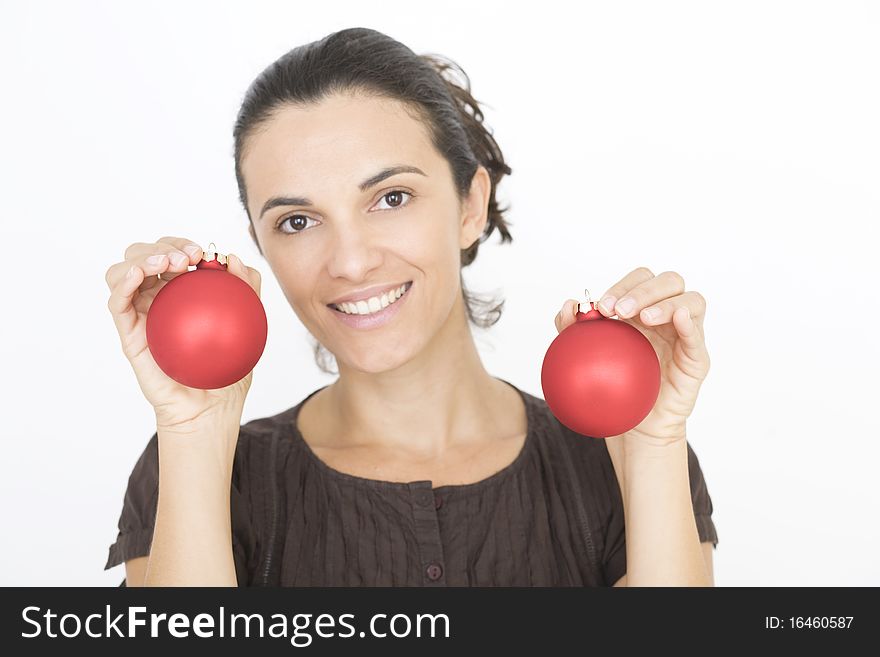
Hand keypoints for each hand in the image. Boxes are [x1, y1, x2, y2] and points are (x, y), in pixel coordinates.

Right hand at [105, 236, 261, 430]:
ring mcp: (140, 314)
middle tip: (189, 259)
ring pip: (123, 271)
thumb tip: (235, 258)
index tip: (204, 253)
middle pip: (144, 255)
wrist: (211, 408)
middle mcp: (157, 298)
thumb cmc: (227, 368)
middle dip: (163, 246)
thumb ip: (248, 289)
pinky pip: (116, 302)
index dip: (182, 244)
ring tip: (168, 264)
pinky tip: (137, 274)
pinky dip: (122, 281)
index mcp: (182, 292)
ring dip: (141, 257)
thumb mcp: (251, 324)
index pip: (173, 254)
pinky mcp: (128, 333)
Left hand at [554, 267, 710, 446]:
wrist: (635, 425)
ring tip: (645, 318)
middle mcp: (667, 316)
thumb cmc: (615, 386)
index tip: (602, 306)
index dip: (623, 285)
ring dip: (667, 303)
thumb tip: (569, 305)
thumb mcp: (587, 356)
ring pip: (692, 300)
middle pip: (669, 282)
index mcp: (642, 309)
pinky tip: (679, 319)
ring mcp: (686, 335)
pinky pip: (698, 337)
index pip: (640, 280)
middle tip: (620, 311)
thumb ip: (574, 330)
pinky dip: (690, 324)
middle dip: (643, 290)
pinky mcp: (697, 359)